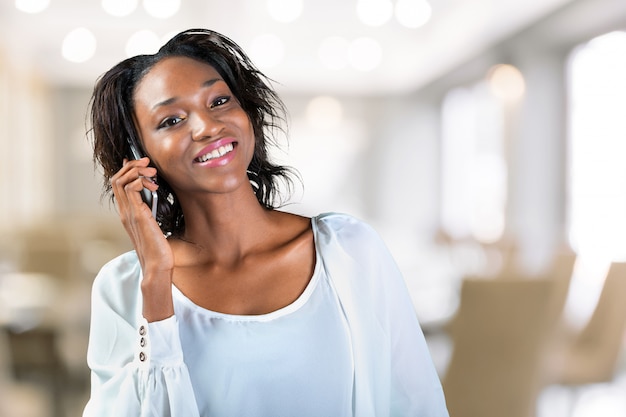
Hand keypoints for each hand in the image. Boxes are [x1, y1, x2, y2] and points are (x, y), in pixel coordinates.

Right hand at [111, 157, 174, 320]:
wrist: (157, 267)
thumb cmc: (158, 249)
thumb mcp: (154, 225)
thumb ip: (152, 212)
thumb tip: (156, 199)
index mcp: (127, 213)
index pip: (118, 184)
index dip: (127, 169)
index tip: (142, 164)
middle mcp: (124, 212)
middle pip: (116, 178)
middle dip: (132, 165)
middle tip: (148, 164)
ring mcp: (129, 214)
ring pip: (122, 181)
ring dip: (137, 171)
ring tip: (153, 173)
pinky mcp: (138, 216)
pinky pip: (132, 190)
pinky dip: (141, 181)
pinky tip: (154, 186)